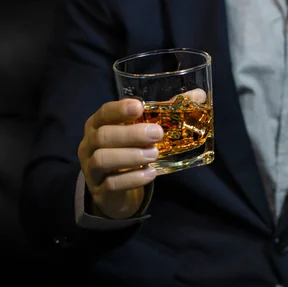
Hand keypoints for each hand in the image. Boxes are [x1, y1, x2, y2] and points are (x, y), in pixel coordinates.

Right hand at [78, 99, 163, 218]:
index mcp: (98, 124)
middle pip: (103, 136)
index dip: (119, 109)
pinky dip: (133, 178)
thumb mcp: (144, 131)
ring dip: (131, 156)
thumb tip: (199, 95)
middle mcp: (89, 144)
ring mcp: (91, 169)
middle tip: (158, 134)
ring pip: (103, 159)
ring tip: (154, 155)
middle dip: (131, 134)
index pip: (104, 112)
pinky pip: (112, 184)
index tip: (140, 107)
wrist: (116, 190)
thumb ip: (166, 112)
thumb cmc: (130, 151)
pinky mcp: (100, 190)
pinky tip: (151, 174)